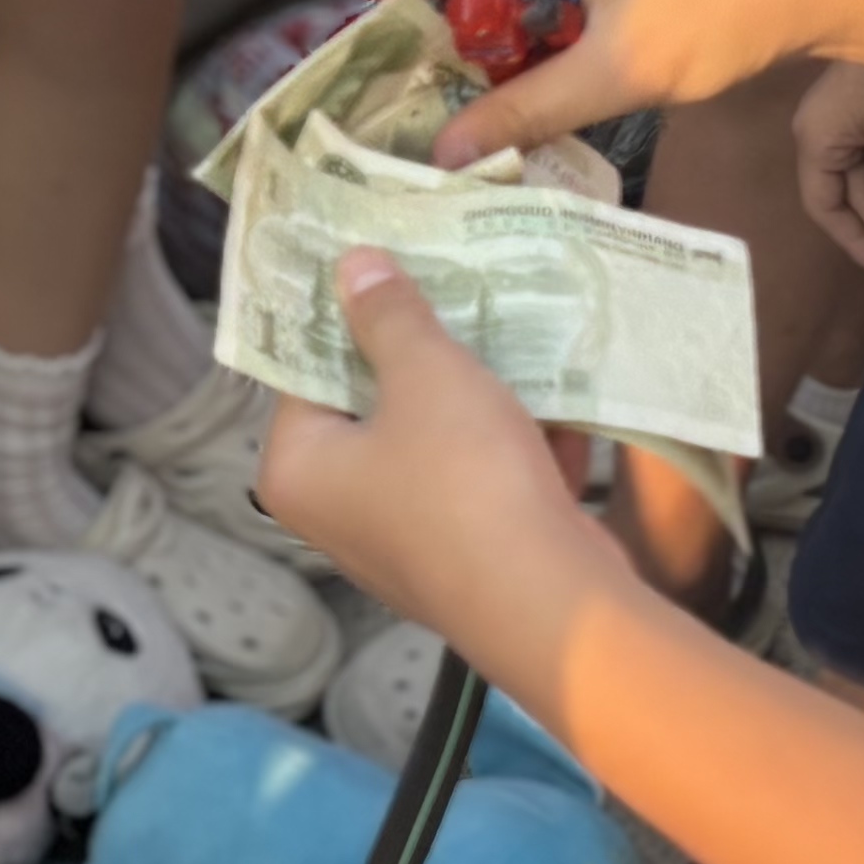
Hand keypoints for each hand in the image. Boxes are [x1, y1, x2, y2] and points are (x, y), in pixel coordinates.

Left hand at [248, 249, 620, 677]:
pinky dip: (519, 449)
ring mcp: (406, 540)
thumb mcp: (425, 375)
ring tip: (518, 330)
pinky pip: (484, 483)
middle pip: (374, 406)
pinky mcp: (469, 557)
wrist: (550, 602)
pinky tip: (564, 409)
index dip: (345, 314)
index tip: (380, 261)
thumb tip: (351, 264)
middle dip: (424, 352)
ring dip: (483, 397)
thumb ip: (388, 316)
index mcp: (299, 468)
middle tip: (455, 282)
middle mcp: (339, 511)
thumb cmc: (464, 479)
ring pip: (438, 441)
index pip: (304, 372)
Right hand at [384, 0, 859, 160]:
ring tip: (469, 133)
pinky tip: (523, 101)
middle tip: (428, 141)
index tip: (387, 123)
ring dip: (481, 58)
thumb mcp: (617, 67)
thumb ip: (522, 109)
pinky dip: (521, 44)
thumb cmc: (723, 4)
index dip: (394, 47)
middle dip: (437, 57)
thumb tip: (441, 158)